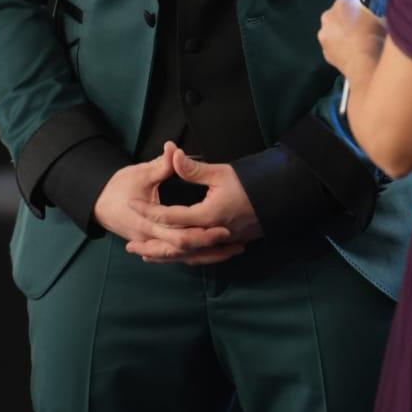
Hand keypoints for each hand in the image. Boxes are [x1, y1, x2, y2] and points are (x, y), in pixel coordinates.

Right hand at [92, 145, 237, 259]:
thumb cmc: (118, 187)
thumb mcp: (140, 173)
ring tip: (234, 251)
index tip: (224, 227)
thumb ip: (161, 165)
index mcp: (147, 223)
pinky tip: (214, 255)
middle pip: (186, 251)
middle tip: (236, 244)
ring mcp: (153, 244)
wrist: (99, 202)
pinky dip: (196, 256)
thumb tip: (174, 148)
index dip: (202, 233)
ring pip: (184, 257)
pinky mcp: (156, 245)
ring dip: (208, 257)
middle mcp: (151, 239)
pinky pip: (178, 256)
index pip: (179, 234)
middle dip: (212, 248)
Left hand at [125, 145, 261, 263]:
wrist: (281, 197)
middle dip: (151, 245)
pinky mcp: (228, 244)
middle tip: (129, 245)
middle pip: (175, 244)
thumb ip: (193, 169)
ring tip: (144, 255)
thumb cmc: (251, 182)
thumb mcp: (221, 173)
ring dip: (165, 256)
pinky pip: (201, 256)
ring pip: (187, 255)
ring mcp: (222, 242)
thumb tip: (173, 154)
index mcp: (208, 214)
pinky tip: (174, 256)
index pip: (170, 216)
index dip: (148, 211)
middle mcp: (213, 233)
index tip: (131, 205)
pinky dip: (184, 257)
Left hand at [318, 0, 386, 77]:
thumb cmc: (376, 37)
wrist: (367, 64)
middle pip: (341, 13)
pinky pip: (334, 44)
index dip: (363, 3)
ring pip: (335, 29)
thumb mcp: (384, 18)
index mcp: (343, 2)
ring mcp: (324, 34)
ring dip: (343, 32)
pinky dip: (341, 46)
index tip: (370, 10)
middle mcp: (329, 15)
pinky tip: (353, 52)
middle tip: (364, 27)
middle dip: (350, 17)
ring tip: (358, 41)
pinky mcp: (324, 51)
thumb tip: (378, 13)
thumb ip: (377, 11)